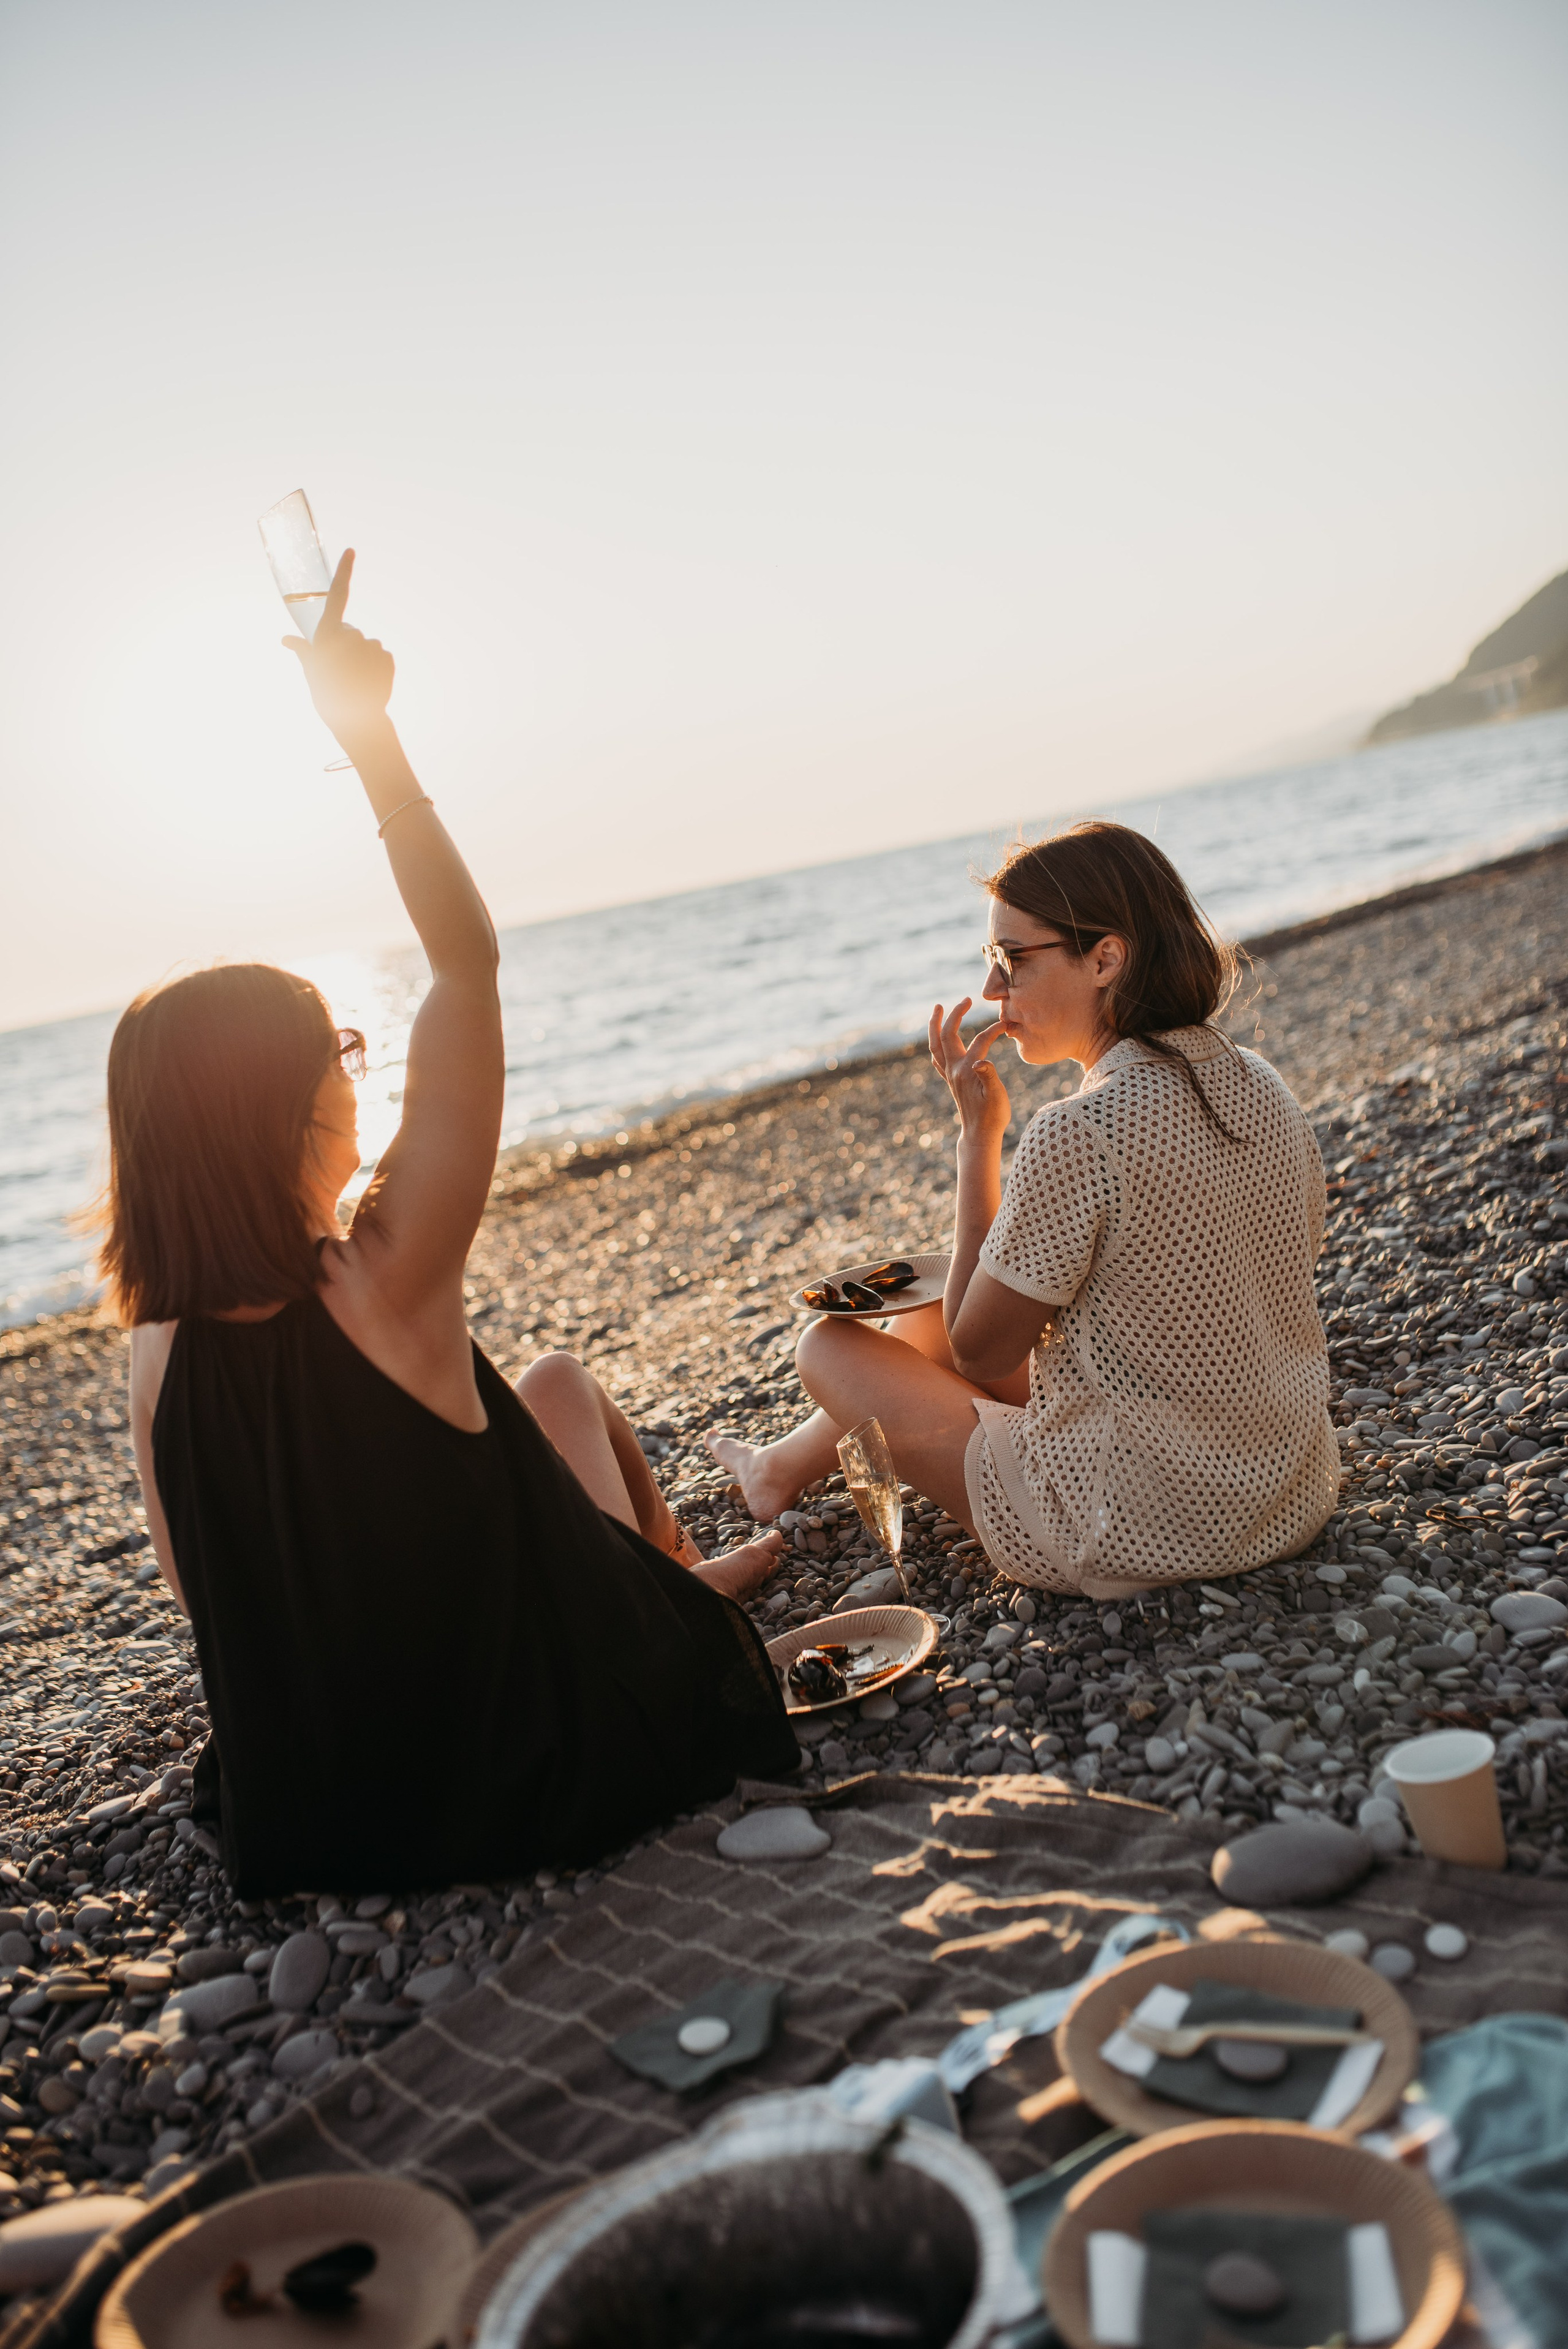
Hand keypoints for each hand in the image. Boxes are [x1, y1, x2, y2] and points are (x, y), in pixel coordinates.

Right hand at [283, 550, 394, 743]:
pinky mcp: (387, 657)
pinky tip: (370, 682)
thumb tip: (286, 640)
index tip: (351, 552)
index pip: (337, 595)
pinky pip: (381, 656)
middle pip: (350, 631)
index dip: (344, 572)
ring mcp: (371, 646)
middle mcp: (350, 635)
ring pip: (367, 645)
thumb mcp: (311, 673)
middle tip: (340, 671)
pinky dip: (377, 666)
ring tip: (355, 680)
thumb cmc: (328, 697)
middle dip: (346, 646)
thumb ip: (303, 651)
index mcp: (328, 635)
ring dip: (362, 658)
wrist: (356, 722)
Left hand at [928, 997, 1009, 1153]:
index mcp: (967, 1071)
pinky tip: (938, 1040)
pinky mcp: (951, 1081)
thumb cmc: (993, 1116)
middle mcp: (954, 1070)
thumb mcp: (997, 1096)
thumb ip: (989, 1076)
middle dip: (955, 1014)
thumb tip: (981, 1061)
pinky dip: (936, 1044)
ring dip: (935, 1025)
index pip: (980, 1041)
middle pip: (948, 1035)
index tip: (1007, 1025)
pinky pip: (937, 1058)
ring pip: (936, 1044)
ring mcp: (950, 1075)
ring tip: (938, 1008)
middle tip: (966, 1000)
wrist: (979, 1135)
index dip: (993, 1030)